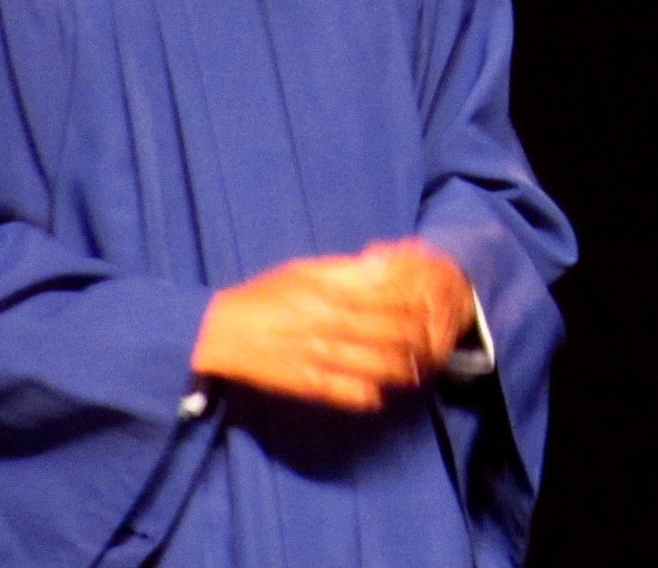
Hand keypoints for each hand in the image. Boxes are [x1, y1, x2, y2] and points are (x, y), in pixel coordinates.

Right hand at [191, 240, 474, 411]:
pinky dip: (373, 395)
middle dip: (422, 337)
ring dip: (406, 368)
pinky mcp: (311, 386)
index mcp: (334, 291)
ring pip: (382, 367)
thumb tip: (385, 263)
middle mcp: (334, 323)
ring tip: (417, 368)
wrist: (221, 332)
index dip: (419, 301)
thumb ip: (349, 270)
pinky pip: (353, 395)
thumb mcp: (307, 270)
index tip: (433, 303)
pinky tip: (382, 392)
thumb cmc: (267, 295)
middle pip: (395, 333)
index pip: (394, 297)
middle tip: (436, 340)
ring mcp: (324, 357)